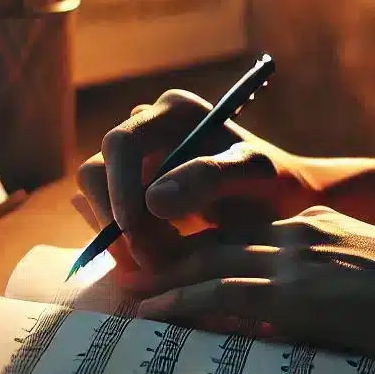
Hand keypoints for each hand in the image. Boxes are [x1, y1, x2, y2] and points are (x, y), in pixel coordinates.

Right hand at [74, 89, 316, 270]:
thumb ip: (209, 178)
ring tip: (160, 262)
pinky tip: (155, 260)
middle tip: (149, 257)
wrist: (281, 206)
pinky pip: (105, 220)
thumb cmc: (272, 183)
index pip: (121, 144)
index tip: (134, 231)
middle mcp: (146, 130)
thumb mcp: (254, 174)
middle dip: (115, 219)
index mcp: (173, 111)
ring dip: (118, 237)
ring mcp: (133, 164)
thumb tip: (152, 201)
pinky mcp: (128, 195)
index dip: (118, 187)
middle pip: (95, 172)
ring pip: (93, 200)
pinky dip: (122, 246)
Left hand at [132, 205, 374, 367]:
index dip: (198, 242)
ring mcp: (290, 260)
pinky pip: (218, 292)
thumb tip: (295, 307)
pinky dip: (179, 300)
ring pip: (205, 262)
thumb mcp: (364, 268)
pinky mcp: (291, 292)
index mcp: (309, 224)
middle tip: (127, 263)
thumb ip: (324, 276)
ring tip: (127, 290)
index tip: (169, 252)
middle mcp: (291, 233)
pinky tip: (152, 311)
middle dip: (166, 252)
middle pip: (213, 240)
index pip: (239, 231)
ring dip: (161, 277)